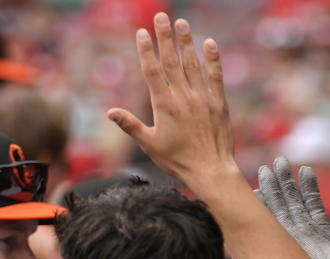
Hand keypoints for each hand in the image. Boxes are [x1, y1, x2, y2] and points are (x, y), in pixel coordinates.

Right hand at [106, 14, 234, 186]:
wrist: (211, 170)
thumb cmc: (178, 160)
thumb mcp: (150, 144)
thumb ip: (131, 125)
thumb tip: (110, 112)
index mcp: (164, 105)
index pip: (152, 71)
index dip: (146, 51)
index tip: (142, 33)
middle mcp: (183, 97)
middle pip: (172, 61)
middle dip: (165, 37)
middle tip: (161, 17)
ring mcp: (202, 98)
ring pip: (193, 64)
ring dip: (186, 42)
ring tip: (181, 23)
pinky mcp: (219, 103)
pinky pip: (216, 76)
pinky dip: (213, 59)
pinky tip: (209, 43)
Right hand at [255, 157, 329, 258]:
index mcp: (320, 236)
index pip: (311, 205)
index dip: (307, 186)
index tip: (304, 169)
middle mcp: (301, 239)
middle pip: (289, 204)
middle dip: (283, 183)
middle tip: (276, 163)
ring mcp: (286, 247)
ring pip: (275, 214)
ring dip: (270, 193)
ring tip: (265, 172)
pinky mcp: (275, 256)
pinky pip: (264, 232)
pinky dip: (258, 215)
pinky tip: (252, 198)